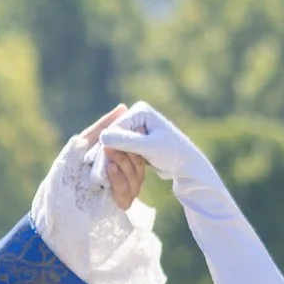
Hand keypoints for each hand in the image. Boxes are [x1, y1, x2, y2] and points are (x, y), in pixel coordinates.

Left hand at [76, 104, 146, 209]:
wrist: (53, 195)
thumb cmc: (67, 167)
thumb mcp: (85, 143)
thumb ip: (104, 127)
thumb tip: (123, 108)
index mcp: (121, 165)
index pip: (138, 155)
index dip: (140, 143)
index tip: (138, 129)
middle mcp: (124, 180)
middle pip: (139, 167)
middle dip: (130, 152)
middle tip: (121, 140)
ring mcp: (121, 194)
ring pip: (136, 181)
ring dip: (124, 164)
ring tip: (110, 152)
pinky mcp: (114, 207)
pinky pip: (126, 196)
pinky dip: (119, 181)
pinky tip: (110, 168)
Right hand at [96, 101, 216, 193]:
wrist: (186, 163)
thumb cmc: (172, 153)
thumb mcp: (149, 147)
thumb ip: (126, 141)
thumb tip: (103, 136)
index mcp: (140, 110)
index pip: (116, 127)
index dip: (107, 145)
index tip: (99, 162)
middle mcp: (136, 115)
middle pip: (114, 134)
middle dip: (108, 152)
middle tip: (97, 170)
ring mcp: (136, 127)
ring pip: (116, 143)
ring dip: (112, 157)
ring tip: (103, 173)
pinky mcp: (136, 139)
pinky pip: (122, 148)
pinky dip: (118, 159)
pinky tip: (111, 170)